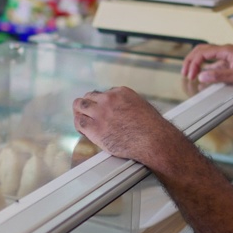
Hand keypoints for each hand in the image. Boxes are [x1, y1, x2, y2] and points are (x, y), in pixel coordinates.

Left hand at [72, 87, 189, 167]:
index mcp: (120, 92)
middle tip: (86, 112)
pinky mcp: (95, 128)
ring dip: (79, 112)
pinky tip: (82, 129)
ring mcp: (100, 113)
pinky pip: (79, 122)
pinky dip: (79, 124)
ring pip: (80, 106)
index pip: (103, 93)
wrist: (153, 139)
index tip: (101, 109)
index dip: (100, 102)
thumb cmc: (152, 128)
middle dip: (87, 104)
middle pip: (89, 96)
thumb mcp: (141, 107)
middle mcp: (108, 99)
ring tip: (81, 118)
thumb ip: (128, 105)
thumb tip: (123, 112)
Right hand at [182, 44, 232, 85]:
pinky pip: (217, 63)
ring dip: (199, 64)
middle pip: (203, 51)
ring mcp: (230, 56)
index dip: (193, 64)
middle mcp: (227, 50)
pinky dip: (209, 69)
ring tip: (192, 74)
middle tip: (185, 72)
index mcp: (226, 50)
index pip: (202, 52)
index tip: (190, 75)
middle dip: (191, 61)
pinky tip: (208, 76)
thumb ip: (219, 76)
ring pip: (209, 56)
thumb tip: (202, 77)